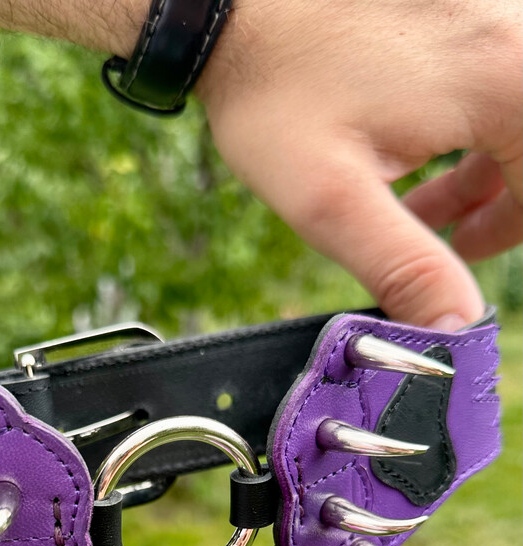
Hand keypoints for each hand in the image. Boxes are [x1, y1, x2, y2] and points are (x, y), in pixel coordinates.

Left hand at [197, 0, 521, 328]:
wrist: (234, 5)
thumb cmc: (275, 91)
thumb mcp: (332, 200)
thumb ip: (404, 266)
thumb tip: (455, 331)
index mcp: (505, 81)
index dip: (511, 235)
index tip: (465, 264)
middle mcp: (514, 40)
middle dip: (505, 213)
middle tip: (451, 252)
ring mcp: (493, 21)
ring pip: (521, 130)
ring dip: (489, 185)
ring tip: (423, 225)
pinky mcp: (467, 21)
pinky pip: (500, 95)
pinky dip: (475, 146)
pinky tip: (422, 182)